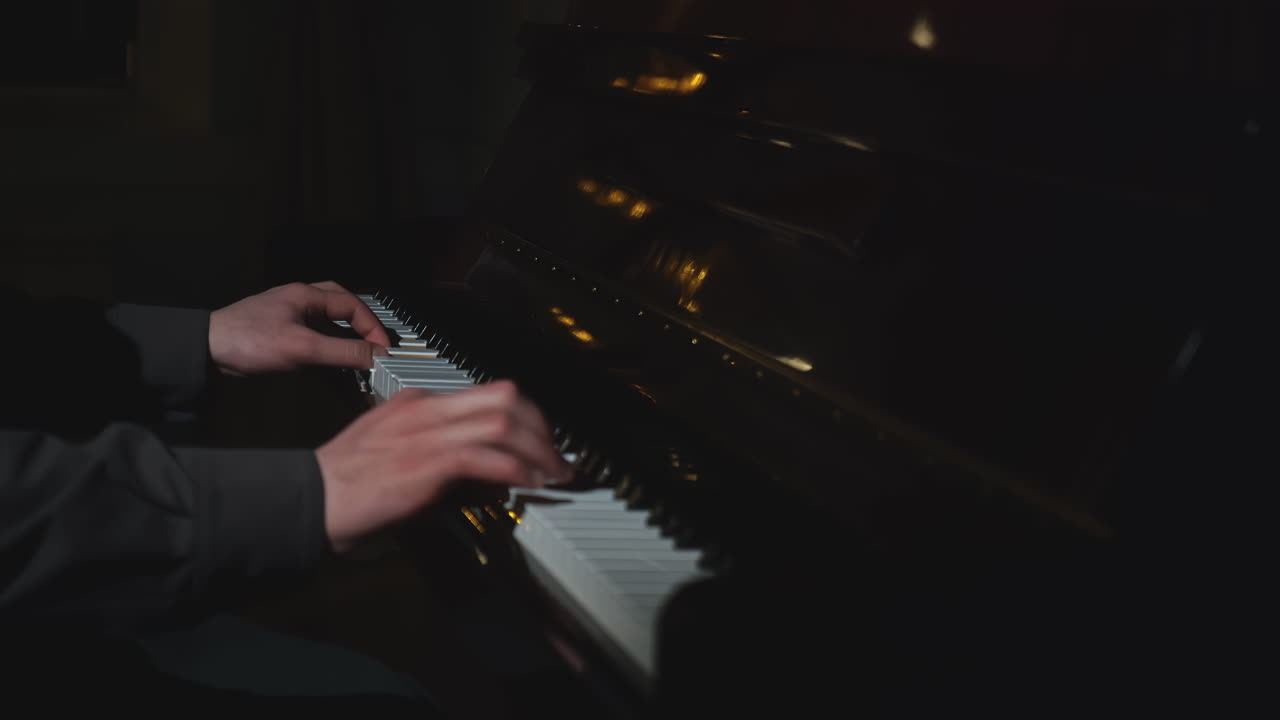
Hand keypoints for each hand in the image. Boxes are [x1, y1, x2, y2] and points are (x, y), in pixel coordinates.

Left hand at [209, 281, 390, 374]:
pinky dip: (329, 350)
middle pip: (344, 308)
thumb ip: (343, 352)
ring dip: (346, 339)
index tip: (382, 351)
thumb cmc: (247, 340)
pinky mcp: (281, 335)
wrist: (206, 351)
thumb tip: (377, 356)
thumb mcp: (302, 348)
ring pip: (329, 324)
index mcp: (307, 295)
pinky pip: (315, 338)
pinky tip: (332, 366)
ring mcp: (290, 318)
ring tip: (359, 358)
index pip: (354, 305)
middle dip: (363, 327)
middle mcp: (301, 302)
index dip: (373, 327)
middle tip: (376, 347)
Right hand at [315, 380, 572, 551]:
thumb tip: (493, 477)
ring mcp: (426, 432)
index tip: (541, 440)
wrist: (308, 498)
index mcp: (419, 402)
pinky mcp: (425, 462)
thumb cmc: (347, 485)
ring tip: (552, 472)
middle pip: (505, 397)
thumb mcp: (400, 457)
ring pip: (502, 421)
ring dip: (537, 448)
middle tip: (556, 456)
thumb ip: (447, 461)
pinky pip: (485, 455)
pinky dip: (516, 468)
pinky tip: (528, 482)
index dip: (525, 417)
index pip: (487, 394)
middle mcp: (427, 408)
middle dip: (541, 426)